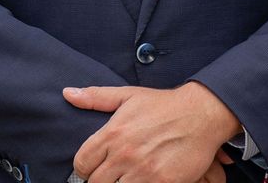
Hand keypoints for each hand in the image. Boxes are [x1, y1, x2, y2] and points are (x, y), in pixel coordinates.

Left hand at [63, 82, 239, 182]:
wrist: (200, 115)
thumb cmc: (163, 105)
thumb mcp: (128, 95)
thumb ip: (96, 97)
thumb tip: (68, 93)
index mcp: (113, 132)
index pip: (82, 163)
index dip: (85, 167)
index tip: (94, 166)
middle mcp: (124, 153)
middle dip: (100, 180)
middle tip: (111, 174)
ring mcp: (142, 171)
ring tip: (127, 176)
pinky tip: (142, 180)